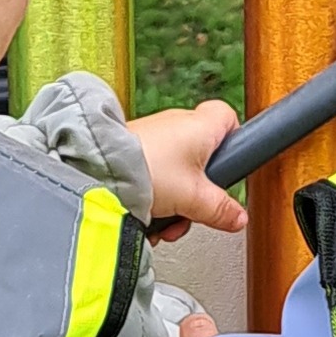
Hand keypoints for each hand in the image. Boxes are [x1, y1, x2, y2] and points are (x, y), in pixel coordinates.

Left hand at [131, 103, 248, 241]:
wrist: (98, 172)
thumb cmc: (146, 171)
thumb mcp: (194, 199)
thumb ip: (221, 209)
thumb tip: (237, 217)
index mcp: (200, 126)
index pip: (229, 119)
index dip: (235, 142)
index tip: (233, 166)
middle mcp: (177, 124)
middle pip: (204, 156)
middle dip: (201, 189)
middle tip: (196, 207)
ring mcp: (154, 136)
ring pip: (178, 170)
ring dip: (177, 198)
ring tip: (167, 218)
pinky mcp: (133, 150)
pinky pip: (156, 173)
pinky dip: (156, 195)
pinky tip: (149, 215)